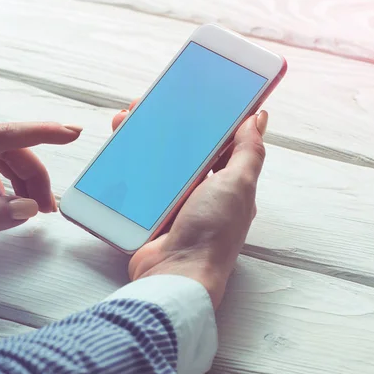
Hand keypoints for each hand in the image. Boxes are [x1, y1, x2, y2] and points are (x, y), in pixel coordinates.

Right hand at [112, 103, 267, 308]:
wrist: (175, 274)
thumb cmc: (212, 233)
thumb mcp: (238, 186)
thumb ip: (249, 153)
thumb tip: (259, 119)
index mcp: (225, 184)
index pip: (215, 143)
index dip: (202, 120)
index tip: (187, 99)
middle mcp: (199, 192)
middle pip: (180, 149)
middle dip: (164, 125)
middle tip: (145, 107)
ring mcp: (172, 202)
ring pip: (155, 161)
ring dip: (140, 139)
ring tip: (124, 121)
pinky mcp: (148, 212)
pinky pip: (137, 182)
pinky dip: (125, 165)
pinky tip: (114, 149)